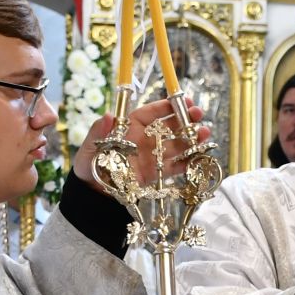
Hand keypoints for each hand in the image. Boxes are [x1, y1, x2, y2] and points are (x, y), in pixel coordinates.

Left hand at [73, 97, 211, 189]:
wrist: (93, 195)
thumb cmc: (89, 166)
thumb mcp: (90, 148)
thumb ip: (98, 132)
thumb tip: (107, 115)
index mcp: (129, 128)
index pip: (151, 113)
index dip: (166, 106)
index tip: (182, 99)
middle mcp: (144, 140)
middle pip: (168, 126)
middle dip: (185, 119)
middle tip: (199, 113)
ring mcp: (152, 156)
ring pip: (176, 144)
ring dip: (192, 138)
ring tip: (205, 133)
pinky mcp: (157, 174)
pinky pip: (175, 166)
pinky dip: (188, 162)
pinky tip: (200, 156)